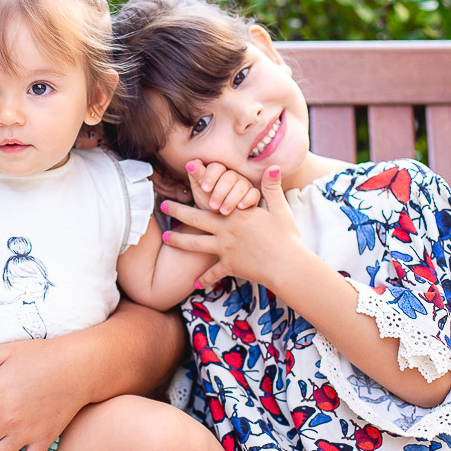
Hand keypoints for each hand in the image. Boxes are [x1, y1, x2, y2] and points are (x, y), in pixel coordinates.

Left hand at [163, 165, 307, 289]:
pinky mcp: (230, 266)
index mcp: (237, 214)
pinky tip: (195, 284)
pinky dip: (204, 279)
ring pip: (196, 245)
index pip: (213, 199)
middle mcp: (226, 230)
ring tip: (166, 238)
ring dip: (179, 241)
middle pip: (196, 220)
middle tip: (163, 206)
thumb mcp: (280, 209)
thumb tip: (274, 166)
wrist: (288, 266)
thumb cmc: (286, 237)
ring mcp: (225, 249)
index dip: (198, 188)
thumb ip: (272, 188)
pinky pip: (213, 273)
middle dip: (178, 212)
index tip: (185, 181)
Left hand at [186, 159, 261, 214]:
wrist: (219, 221)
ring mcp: (244, 185)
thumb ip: (198, 177)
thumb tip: (190, 163)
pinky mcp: (253, 195)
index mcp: (218, 172)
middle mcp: (232, 176)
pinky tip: (240, 207)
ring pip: (242, 185)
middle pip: (229, 176)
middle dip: (220, 192)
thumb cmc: (207, 204)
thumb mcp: (200, 192)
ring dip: (231, 199)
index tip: (204, 189)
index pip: (216, 167)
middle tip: (213, 206)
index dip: (210, 176)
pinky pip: (254, 193)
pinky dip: (248, 199)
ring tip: (223, 212)